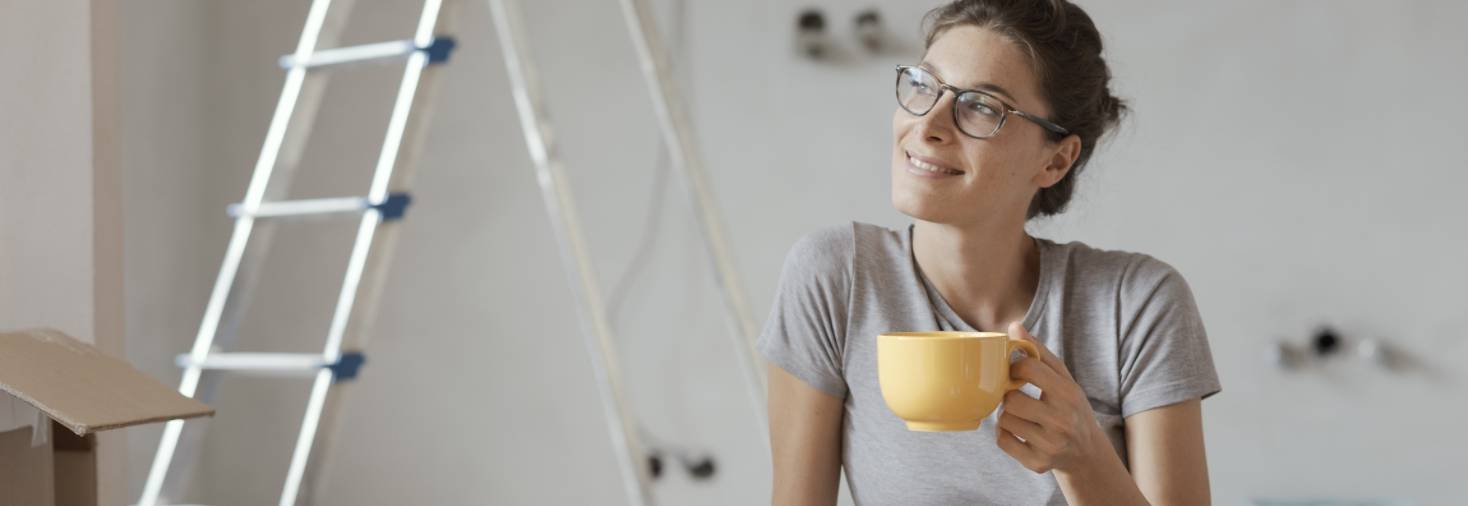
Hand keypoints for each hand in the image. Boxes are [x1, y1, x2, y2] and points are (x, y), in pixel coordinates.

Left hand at [995, 321, 1108, 474]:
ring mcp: (1050, 445)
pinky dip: (1005, 434)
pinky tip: (1019, 431)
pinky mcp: (1037, 463)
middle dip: (1009, 396)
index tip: (1017, 372)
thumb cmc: (1070, 408)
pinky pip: (1003, 441)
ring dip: (1006, 415)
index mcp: (1068, 394)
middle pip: (1011, 399)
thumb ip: (1040, 352)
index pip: (1029, 369)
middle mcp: (1062, 421)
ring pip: (1004, 420)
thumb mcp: (1064, 379)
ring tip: (1020, 414)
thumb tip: (1014, 327)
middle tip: (1017, 397)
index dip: (1015, 367)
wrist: (1087, 453)